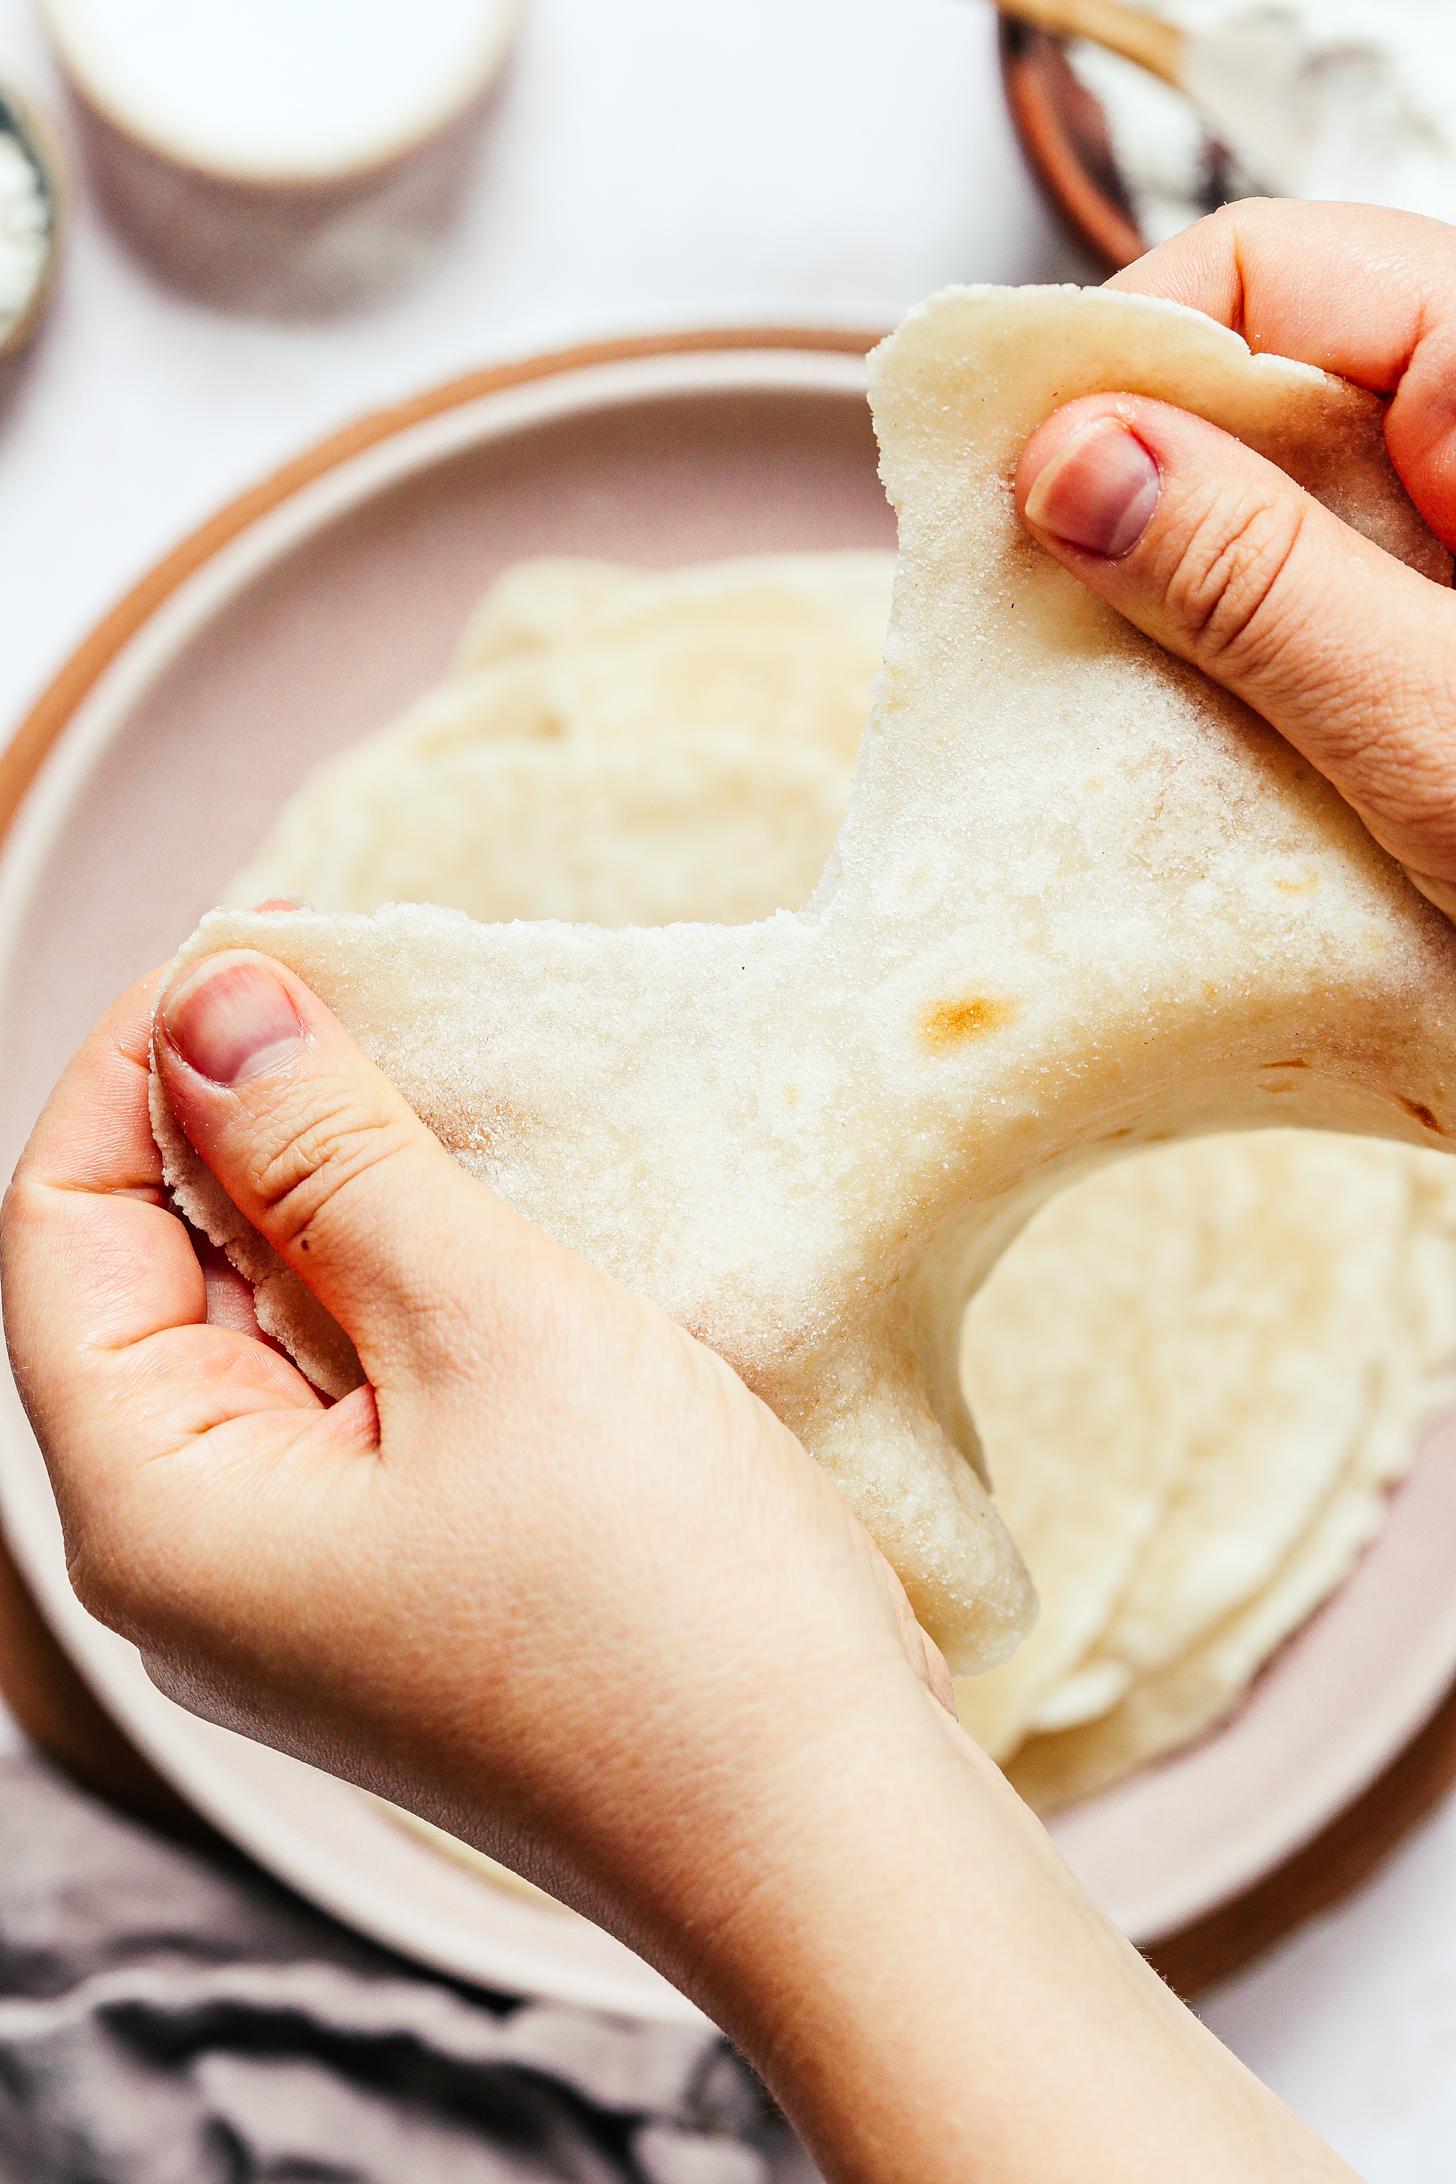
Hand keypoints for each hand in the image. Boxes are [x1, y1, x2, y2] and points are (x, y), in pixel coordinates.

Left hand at [0, 948, 953, 2001]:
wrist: (828, 1838)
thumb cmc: (667, 1607)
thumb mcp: (492, 1327)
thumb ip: (328, 1156)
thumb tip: (211, 1004)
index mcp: (160, 1516)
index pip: (63, 1228)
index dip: (140, 1065)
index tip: (259, 944)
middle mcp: (200, 1563)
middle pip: (154, 1278)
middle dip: (241, 1117)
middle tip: (363, 980)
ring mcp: (306, 1588)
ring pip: (265, 1332)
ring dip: (332, 1192)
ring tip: (434, 1072)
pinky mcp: (407, 1588)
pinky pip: (357, 1397)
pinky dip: (400, 1286)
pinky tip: (486, 1209)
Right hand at [1017, 200, 1455, 921]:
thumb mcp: (1437, 725)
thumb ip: (1255, 580)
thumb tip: (1070, 458)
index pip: (1270, 275)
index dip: (1123, 360)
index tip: (1016, 491)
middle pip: (1253, 399)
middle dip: (1127, 501)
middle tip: (1038, 631)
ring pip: (1262, 524)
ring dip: (1170, 616)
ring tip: (1111, 724)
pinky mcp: (1436, 662)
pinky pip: (1298, 630)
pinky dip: (1229, 690)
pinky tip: (1194, 771)